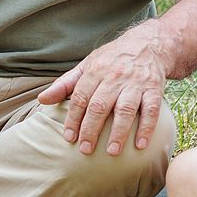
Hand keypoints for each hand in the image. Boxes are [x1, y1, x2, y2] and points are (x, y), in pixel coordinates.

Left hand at [37, 30, 166, 156]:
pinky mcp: (154, 88)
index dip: (74, 118)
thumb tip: (42, 100)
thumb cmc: (112, 59)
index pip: (80, 97)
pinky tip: (140, 144)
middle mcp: (114, 77)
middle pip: (100, 105)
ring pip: (125, 109)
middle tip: (85, 150)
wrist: (148, 44)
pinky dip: (146, 127)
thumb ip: (65, 84)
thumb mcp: (87, 66)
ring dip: (118, 132)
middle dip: (91, 129)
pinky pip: (151, 110)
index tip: (70, 138)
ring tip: (112, 152)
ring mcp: (135, 83)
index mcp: (95, 71)